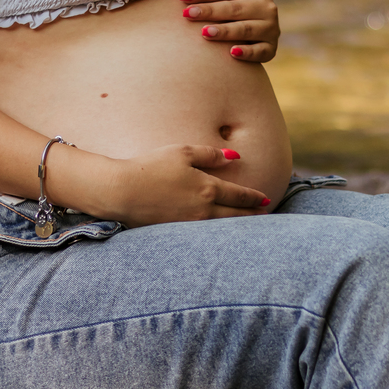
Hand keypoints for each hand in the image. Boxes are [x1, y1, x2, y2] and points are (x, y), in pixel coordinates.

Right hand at [102, 144, 270, 226]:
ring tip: (247, 227)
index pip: (239, 195)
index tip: (266, 199)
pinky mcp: (176, 234)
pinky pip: (204, 236)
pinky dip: (217, 235)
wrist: (122, 191)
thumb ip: (210, 154)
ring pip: (222, 229)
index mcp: (208, 188)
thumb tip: (234, 156)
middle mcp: (203, 210)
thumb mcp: (182, 152)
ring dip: (237, 228)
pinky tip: (219, 234)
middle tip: (265, 217)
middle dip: (252, 216)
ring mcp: (190, 225)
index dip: (255, 197)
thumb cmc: (150, 166)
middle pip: (236, 217)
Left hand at [179, 0, 279, 62]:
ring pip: (246, 29)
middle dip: (210, 11)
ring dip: (225, 31)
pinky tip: (232, 52)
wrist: (260, 28)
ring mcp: (270, 28)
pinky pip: (260, 51)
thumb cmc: (239, 3)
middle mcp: (266, 6)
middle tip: (187, 14)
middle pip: (234, 8)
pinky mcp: (271, 47)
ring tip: (205, 33)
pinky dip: (247, 52)